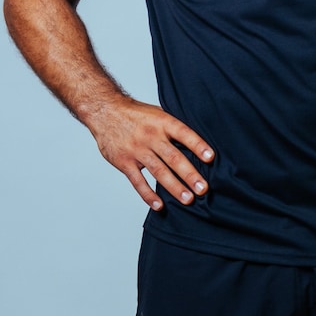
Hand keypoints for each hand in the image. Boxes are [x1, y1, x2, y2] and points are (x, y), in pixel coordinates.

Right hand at [88, 97, 213, 209]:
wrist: (105, 111)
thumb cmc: (136, 114)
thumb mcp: (157, 113)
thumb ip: (174, 128)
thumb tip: (198, 145)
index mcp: (162, 122)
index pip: (183, 133)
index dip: (197, 145)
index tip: (210, 158)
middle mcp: (150, 136)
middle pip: (173, 157)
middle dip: (189, 174)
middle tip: (203, 189)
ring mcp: (137, 150)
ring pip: (158, 171)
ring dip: (174, 187)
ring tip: (188, 199)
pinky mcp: (124, 162)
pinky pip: (138, 181)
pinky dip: (148, 194)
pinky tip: (159, 205)